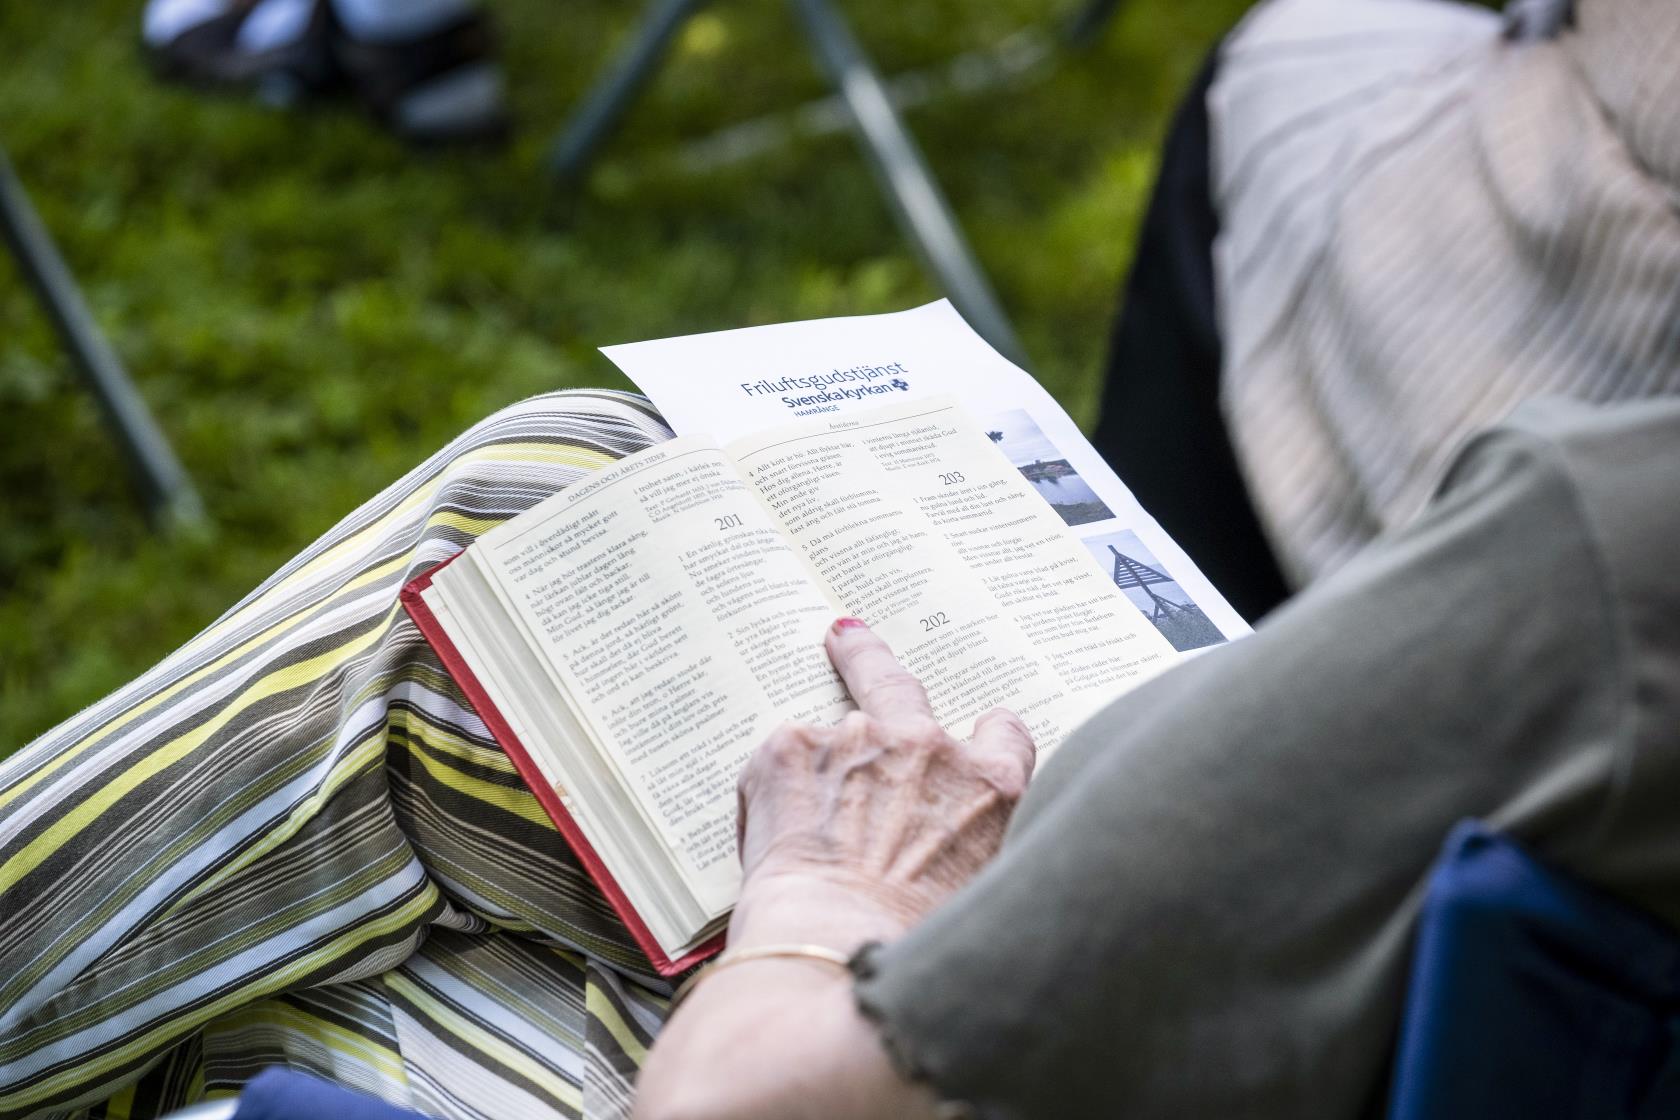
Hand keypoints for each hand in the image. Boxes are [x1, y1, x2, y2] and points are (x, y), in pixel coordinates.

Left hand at [636, 620, 1035, 1119]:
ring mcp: (856, 740)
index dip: (983, 742)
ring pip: (825, 735)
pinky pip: (777, 766)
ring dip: (810, 768)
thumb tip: (950, 870)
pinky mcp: (789, 749)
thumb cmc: (920, 960)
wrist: (841, 964)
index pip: (1005, 733)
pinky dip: (769, 799)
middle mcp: (929, 748)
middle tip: (847, 638)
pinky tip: (771, 848)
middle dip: (870, 658)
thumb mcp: (989, 901)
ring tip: (789, 811)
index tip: (967, 746)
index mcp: (991, 789)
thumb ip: (978, 855)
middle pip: (900, 681)